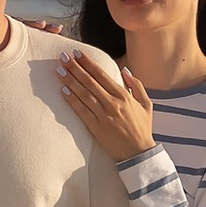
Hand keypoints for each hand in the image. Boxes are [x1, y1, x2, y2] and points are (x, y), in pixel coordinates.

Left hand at [53, 43, 154, 163]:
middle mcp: (113, 103)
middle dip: (75, 67)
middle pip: (90, 81)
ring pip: (84, 94)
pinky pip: (81, 111)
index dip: (88, 63)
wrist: (139, 153)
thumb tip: (125, 70)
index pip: (102, 75)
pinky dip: (72, 100)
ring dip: (70, 81)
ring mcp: (104, 115)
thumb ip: (136, 85)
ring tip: (59, 70)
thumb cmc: (142, 128)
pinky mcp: (96, 127)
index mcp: (124, 95)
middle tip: (63, 56)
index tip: (77, 53)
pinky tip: (63, 90)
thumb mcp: (146, 104)